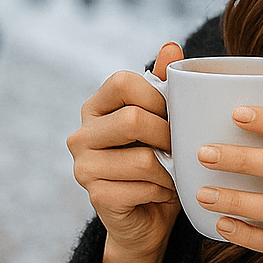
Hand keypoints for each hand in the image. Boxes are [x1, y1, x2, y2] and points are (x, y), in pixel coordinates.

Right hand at [68, 42, 182, 262]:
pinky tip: (163, 191)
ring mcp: (83, 168)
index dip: (158, 95)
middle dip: (168, 134)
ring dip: (170, 167)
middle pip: (133, 119)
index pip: (124, 81)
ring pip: (143, 158)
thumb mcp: (166, 119)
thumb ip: (165, 83)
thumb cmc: (160, 160)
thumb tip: (171, 46)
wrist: (150, 216)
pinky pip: (143, 186)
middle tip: (181, 146)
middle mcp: (81, 135)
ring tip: (174, 171)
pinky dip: (164, 190)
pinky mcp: (96, 197)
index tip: (175, 113)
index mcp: (96, 107)